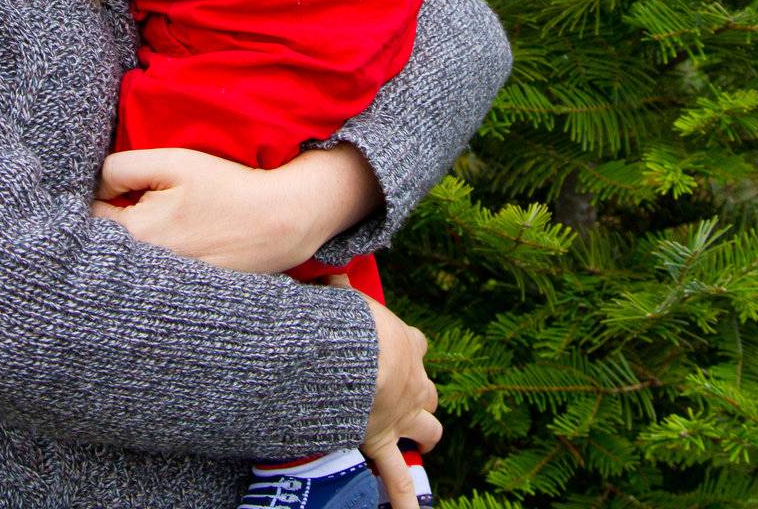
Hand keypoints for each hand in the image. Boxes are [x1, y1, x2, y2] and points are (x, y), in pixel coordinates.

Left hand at [92, 148, 305, 272]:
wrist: (278, 222)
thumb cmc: (226, 187)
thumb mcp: (173, 162)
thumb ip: (123, 168)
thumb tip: (98, 184)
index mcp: (136, 235)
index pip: (91, 215)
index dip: (101, 194)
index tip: (120, 185)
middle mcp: (143, 270)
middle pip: (107, 242)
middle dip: (114, 220)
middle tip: (142, 200)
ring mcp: (163, 286)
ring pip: (130, 259)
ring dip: (136, 241)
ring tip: (167, 220)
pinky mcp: (182, 293)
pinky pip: (153, 276)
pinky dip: (158, 259)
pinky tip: (183, 239)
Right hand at [358, 286, 440, 508]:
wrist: (356, 354)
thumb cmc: (351, 322)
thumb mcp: (347, 296)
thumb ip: (339, 287)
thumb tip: (327, 270)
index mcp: (406, 344)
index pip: (418, 343)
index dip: (412, 346)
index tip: (401, 346)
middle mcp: (413, 382)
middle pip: (430, 391)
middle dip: (423, 394)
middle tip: (409, 398)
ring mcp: (402, 415)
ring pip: (429, 429)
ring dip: (425, 435)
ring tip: (420, 443)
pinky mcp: (384, 442)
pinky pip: (397, 479)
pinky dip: (405, 500)